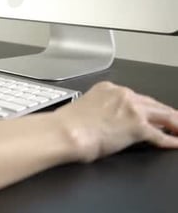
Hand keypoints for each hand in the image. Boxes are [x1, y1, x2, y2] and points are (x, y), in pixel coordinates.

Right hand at [54, 81, 177, 162]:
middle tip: (174, 120)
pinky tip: (175, 143)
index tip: (150, 112)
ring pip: (162, 115)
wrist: (65, 132)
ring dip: (175, 124)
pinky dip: (170, 141)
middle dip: (164, 113)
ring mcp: (132, 110)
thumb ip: (100, 111)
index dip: (145, 107)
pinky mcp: (137, 127)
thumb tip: (106, 124)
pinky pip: (159, 135)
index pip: (134, 97)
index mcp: (107, 89)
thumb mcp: (84, 109)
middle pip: (152, 104)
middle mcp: (122, 95)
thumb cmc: (66, 125)